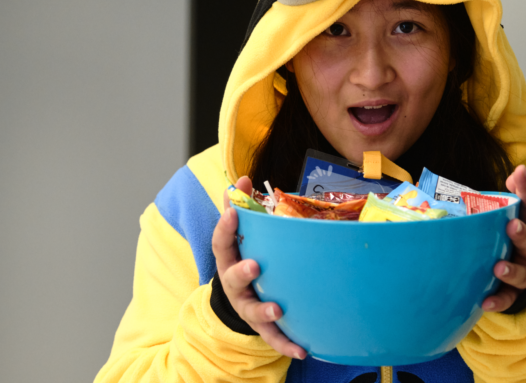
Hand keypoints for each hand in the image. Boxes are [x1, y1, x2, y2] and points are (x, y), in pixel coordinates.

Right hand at [212, 176, 306, 358]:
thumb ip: (240, 207)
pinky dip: (286, 344)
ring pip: (252, 310)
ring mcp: (246, 306)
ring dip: (264, 310)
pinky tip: (302, 348)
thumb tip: (242, 177)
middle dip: (242, 272)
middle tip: (254, 265)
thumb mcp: (238, 236)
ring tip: (277, 309)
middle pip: (233, 278)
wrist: (239, 301)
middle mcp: (234, 284)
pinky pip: (273, 338)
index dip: (225, 227)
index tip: (232, 212)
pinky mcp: (262, 327)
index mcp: (229, 258)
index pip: (222, 242)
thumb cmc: (243, 258)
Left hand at [482, 165, 525, 312]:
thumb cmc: (503, 241)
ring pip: (523, 273)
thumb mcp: (504, 219)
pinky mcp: (512, 295)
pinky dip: (498, 301)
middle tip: (512, 226)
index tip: (520, 172)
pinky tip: (485, 302)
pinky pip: (508, 299)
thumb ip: (505, 199)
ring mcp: (523, 273)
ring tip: (498, 268)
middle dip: (523, 234)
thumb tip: (513, 173)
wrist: (508, 280)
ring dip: (512, 270)